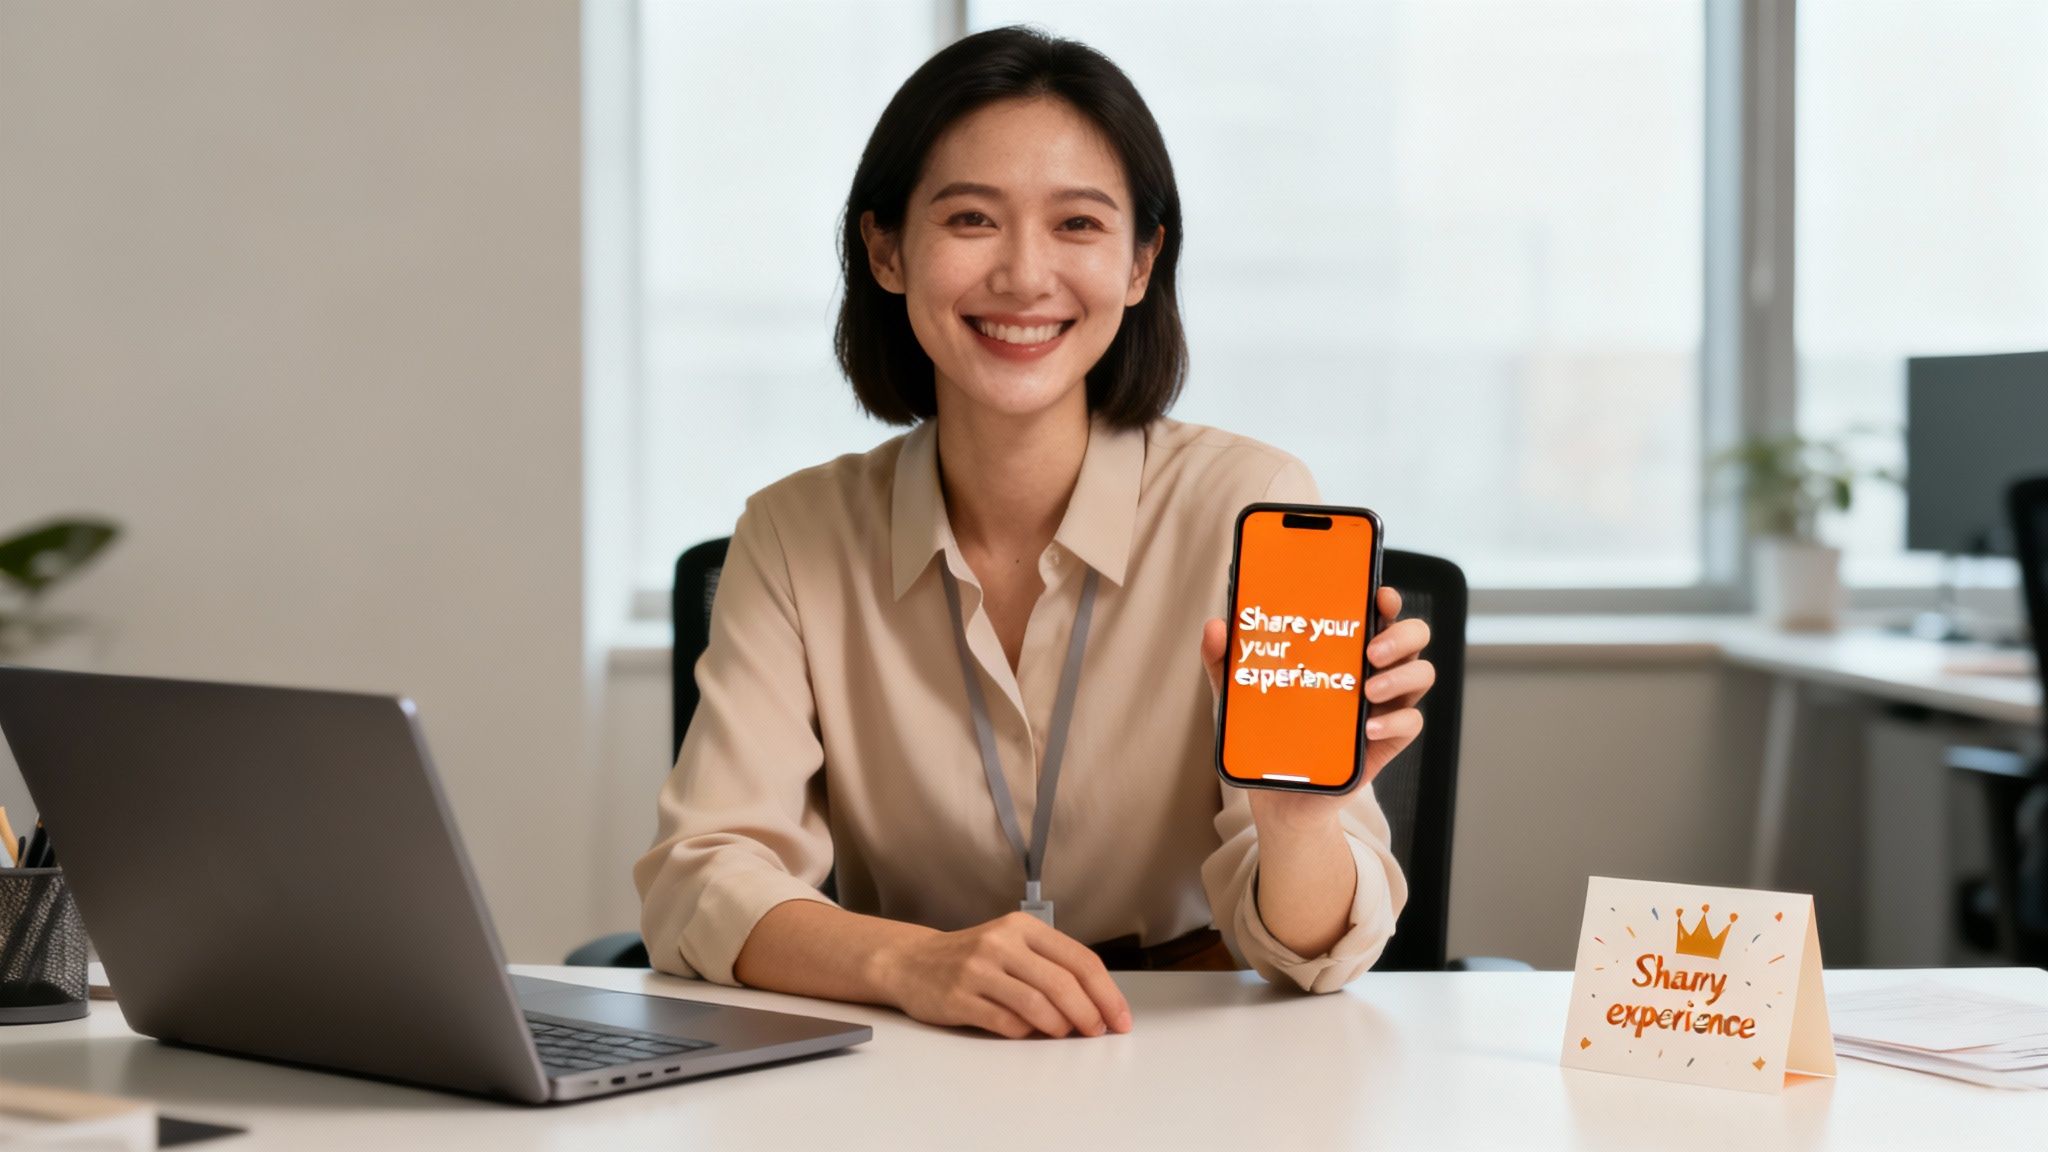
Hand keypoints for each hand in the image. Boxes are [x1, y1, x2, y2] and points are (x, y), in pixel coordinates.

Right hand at [872, 911, 1132, 1038]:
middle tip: (1098, 1033)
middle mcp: (1001, 943)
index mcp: (1023, 926)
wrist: (910, 962)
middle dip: (1089, 1014)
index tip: (1120, 1019)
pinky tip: (1027, 1033)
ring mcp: (978, 970)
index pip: (1080, 960)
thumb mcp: (1011, 944)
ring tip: (1063, 1033)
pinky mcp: (959, 998)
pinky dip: (1025, 1034)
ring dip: (1059, 1027)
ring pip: (1037, 1006)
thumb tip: (1097, 1003)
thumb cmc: (971, 957)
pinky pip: (1006, 1023)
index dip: (1107, 993)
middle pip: (1063, 984)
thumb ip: (1049, 965)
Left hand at [1202, 585, 1433, 823]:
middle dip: (1402, 634)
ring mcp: (1385, 705)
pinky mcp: (1388, 741)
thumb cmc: (1266, 733)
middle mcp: (1373, 669)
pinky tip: (1369, 727)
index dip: (1385, 598)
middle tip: (1372, 648)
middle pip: (1413, 637)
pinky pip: (1411, 722)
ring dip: (1401, 674)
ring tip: (1369, 687)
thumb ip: (1224, 661)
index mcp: (1345, 648)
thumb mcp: (1239, 695)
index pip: (1378, 612)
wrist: (1278, 795)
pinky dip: (1395, 721)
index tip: (1377, 594)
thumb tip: (1216, 627)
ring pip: (1422, 674)